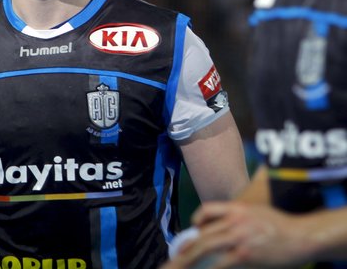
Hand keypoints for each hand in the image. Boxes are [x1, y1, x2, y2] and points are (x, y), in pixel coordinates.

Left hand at [160, 201, 310, 268]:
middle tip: (170, 263)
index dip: (196, 221)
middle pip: (201, 234)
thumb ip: (238, 219)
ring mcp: (238, 237)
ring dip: (186, 261)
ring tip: (174, 268)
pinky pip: (220, 264)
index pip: (207, 210)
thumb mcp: (257, 213)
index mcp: (236, 208)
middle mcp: (234, 220)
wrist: (301, 236)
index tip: (192, 233)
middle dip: (183, 250)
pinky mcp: (245, 254)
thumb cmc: (282, 226)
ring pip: (204, 247)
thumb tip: (222, 231)